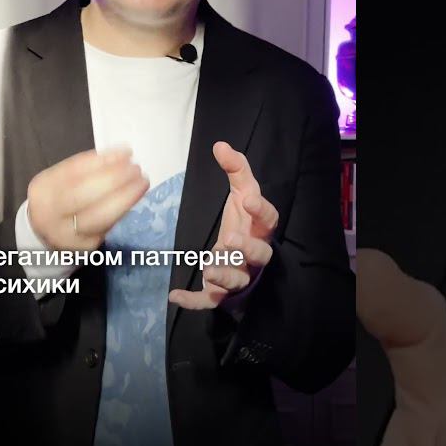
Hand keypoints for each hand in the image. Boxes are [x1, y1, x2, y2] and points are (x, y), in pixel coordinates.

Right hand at [26, 147, 149, 250]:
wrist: (45, 231)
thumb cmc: (60, 196)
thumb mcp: (62, 178)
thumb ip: (87, 166)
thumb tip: (121, 156)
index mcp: (43, 189)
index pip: (73, 172)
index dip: (102, 161)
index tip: (126, 152)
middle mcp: (50, 214)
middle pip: (82, 195)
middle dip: (113, 180)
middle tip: (135, 169)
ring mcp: (66, 233)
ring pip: (99, 217)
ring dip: (125, 198)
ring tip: (142, 182)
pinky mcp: (84, 247)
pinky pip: (107, 227)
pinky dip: (123, 209)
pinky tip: (134, 197)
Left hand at [169, 141, 277, 309]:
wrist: (242, 261)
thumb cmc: (243, 224)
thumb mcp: (242, 195)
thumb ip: (236, 170)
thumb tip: (220, 145)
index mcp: (260, 229)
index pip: (269, 220)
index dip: (261, 210)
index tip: (248, 198)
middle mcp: (254, 254)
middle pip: (260, 254)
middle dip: (246, 247)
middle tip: (229, 238)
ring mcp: (240, 276)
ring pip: (238, 280)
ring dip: (225, 275)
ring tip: (208, 268)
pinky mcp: (223, 294)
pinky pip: (210, 301)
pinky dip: (194, 301)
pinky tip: (175, 295)